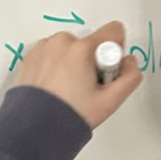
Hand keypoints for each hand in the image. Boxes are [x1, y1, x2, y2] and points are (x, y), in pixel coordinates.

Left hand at [12, 21, 143, 128]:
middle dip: (91, 61)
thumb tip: (131, 62)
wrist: (34, 128)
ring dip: (72, 63)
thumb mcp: (109, 102)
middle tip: (84, 88)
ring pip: (69, 48)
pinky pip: (51, 53)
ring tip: (67, 90)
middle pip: (90, 43)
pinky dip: (55, 66)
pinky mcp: (29, 56)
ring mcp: (43, 47)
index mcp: (82, 48)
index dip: (114, 53)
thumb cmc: (70, 115)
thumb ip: (129, 78)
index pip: (113, 31)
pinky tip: (53, 88)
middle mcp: (62, 41)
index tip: (104, 73)